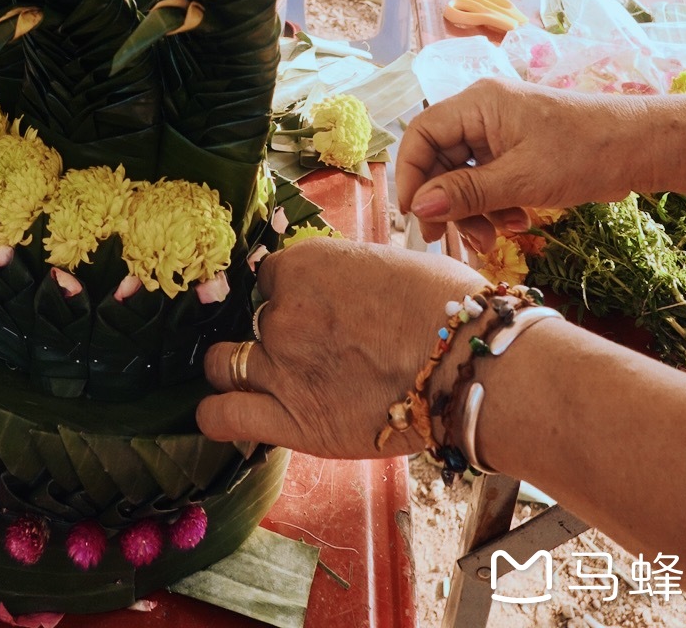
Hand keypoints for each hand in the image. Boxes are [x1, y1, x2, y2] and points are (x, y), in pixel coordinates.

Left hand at [198, 237, 482, 459]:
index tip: (306, 306)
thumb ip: (343, 274)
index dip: (287, 292)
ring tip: (261, 375)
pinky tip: (222, 410)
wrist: (470, 368)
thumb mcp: (387, 264)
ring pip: (223, 363)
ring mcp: (281, 367)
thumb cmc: (446, 310)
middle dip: (272, 330)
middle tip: (304, 346)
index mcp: (305, 265)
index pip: (269, 276)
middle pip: (252, 318)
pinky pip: (222, 415)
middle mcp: (282, 312)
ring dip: (236, 366)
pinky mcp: (291, 422)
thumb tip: (337, 285)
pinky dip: (215, 413)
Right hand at [395, 78, 655, 249]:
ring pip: (463, 174)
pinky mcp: (517, 151)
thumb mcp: (521, 179)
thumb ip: (467, 193)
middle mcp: (482, 113)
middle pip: (440, 158)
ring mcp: (500, 132)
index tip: (415, 215)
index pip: (421, 134)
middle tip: (447, 240)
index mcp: (478, 104)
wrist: (640, 149)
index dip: (410, 175)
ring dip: (471, 210)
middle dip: (444, 201)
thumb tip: (419, 208)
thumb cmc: (584, 153)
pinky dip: (493, 206)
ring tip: (491, 241)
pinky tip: (515, 224)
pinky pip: (488, 179)